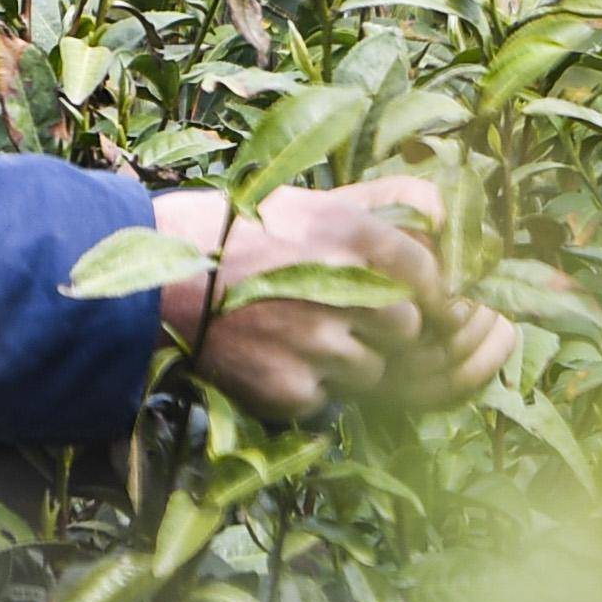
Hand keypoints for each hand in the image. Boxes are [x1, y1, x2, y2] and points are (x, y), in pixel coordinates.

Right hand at [152, 173, 520, 418]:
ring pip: (373, 369)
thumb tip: (446, 214)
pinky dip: (308, 387)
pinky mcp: (290, 389)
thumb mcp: (308, 201)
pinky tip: (271, 358)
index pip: (430, 274)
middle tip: (341, 317)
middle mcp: (340, 288)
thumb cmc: (237, 233)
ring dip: (348, 361)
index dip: (430, 292)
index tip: (419, 299)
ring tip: (297, 336)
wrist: (154, 283)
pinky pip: (328, 400)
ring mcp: (315, 344)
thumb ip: (382, 205)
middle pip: (407, 327)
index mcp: (350, 234)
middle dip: (384, 328)